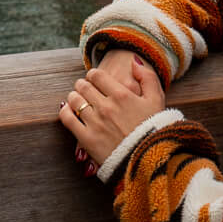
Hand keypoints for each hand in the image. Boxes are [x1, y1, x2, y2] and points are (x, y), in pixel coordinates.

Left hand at [58, 55, 165, 169]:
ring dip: (73, 97)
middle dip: (82, 84)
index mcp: (122, 94)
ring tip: (77, 99)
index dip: (93, 75)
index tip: (94, 79)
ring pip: (74, 100)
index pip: (96, 75)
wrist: (150, 160)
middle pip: (83, 86)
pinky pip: (68, 119)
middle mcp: (106, 106)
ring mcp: (95, 122)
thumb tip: (134, 61)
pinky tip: (68, 111)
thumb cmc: (154, 129)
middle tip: (84, 88)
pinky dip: (65, 111)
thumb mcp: (157, 99)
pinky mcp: (87, 139)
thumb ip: (147, 77)